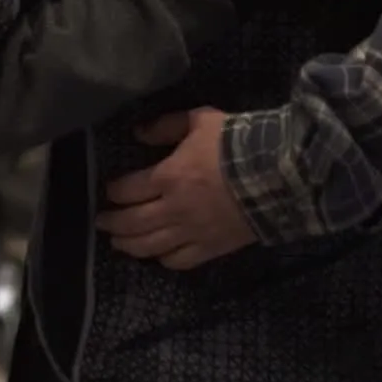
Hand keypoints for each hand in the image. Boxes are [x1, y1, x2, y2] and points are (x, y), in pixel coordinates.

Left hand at [94, 108, 255, 269]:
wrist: (280, 174)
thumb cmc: (238, 143)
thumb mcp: (200, 120)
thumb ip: (166, 126)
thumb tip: (139, 133)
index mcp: (168, 177)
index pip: (127, 189)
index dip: (113, 191)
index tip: (109, 191)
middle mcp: (174, 209)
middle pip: (132, 222)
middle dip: (112, 222)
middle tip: (100, 222)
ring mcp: (193, 232)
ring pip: (150, 246)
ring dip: (129, 245)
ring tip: (118, 243)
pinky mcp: (213, 248)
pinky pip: (181, 261)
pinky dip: (165, 260)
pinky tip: (158, 256)